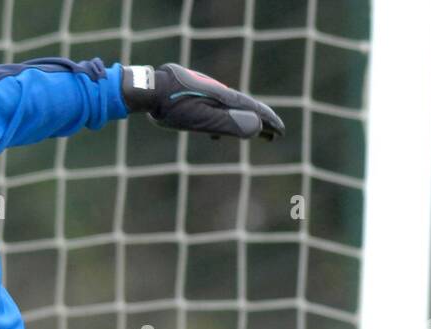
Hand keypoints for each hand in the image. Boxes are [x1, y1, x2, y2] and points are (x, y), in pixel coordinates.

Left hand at [121, 63, 283, 141]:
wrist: (150, 89)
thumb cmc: (173, 107)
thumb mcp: (202, 119)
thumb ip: (229, 123)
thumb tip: (257, 126)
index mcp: (225, 100)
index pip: (254, 110)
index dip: (268, 121)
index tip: (281, 132)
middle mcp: (219, 94)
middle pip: (245, 109)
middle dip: (260, 123)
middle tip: (273, 136)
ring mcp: (207, 94)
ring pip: (230, 110)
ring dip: (241, 122)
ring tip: (249, 135)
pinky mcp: (194, 96)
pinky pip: (214, 111)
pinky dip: (222, 122)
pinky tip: (214, 135)